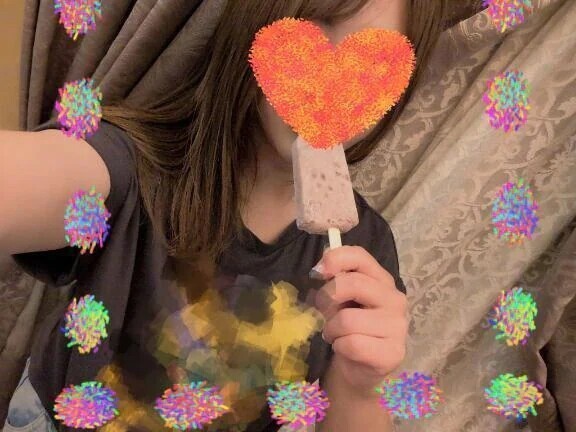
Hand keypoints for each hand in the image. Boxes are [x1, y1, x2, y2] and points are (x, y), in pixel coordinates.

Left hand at [311, 246, 407, 396]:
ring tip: (335, 335)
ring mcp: (397, 326)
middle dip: (327, 299)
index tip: (318, 272)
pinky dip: (340, 347)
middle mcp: (395, 299)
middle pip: (352, 284)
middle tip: (323, 313)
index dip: (335, 259)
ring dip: (331, 329)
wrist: (359, 368)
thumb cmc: (348, 328)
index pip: (360, 256)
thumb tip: (320, 269)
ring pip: (347, 319)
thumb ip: (334, 280)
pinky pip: (352, 343)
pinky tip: (345, 349)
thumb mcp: (340, 300)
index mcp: (381, 280)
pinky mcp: (392, 353)